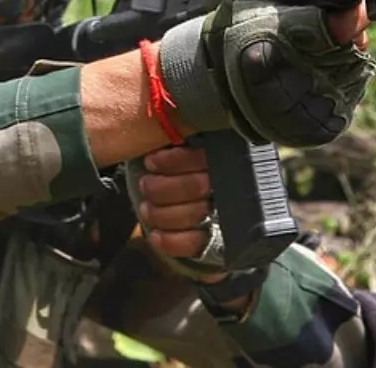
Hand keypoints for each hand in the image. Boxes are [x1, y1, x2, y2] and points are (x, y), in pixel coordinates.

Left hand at [133, 144, 255, 307]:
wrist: (207, 212)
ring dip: (160, 213)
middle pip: (195, 186)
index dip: (172, 161)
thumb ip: (180, 143)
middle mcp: (230, 189)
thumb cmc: (187, 173)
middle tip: (145, 185)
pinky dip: (170, 241)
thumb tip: (161, 132)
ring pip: (192, 215)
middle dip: (161, 188)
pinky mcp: (218, 244)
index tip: (151, 161)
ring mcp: (225, 217)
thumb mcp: (188, 153)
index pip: (200, 157)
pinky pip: (194, 244)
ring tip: (146, 208)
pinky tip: (156, 235)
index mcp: (224, 161)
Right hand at [156, 0, 375, 147]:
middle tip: (332, 20)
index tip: (354, 8)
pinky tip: (323, 69)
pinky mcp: (323, 128)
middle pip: (349, 49)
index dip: (347, 21)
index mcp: (275, 46)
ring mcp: (310, 111)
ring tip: (321, 46)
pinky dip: (345, 79)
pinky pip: (353, 95)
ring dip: (347, 55)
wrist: (222, 81)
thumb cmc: (237, 27)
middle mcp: (294, 83)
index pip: (330, 33)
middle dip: (347, 32)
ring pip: (355, 70)